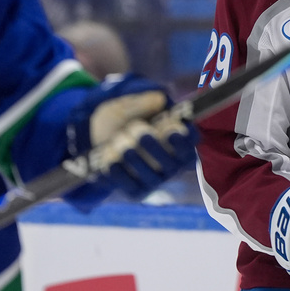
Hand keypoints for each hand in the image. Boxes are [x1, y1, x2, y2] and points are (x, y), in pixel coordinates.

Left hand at [67, 74, 197, 198]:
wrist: (98, 133)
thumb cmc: (124, 116)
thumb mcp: (129, 104)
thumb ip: (144, 102)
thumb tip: (160, 99)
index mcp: (177, 140)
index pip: (191, 144)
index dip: (185, 140)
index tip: (173, 130)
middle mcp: (171, 163)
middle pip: (172, 163)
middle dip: (156, 147)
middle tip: (141, 131)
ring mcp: (155, 179)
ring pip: (152, 177)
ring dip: (136, 159)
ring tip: (119, 140)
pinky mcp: (136, 191)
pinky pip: (131, 186)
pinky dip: (119, 172)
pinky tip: (109, 156)